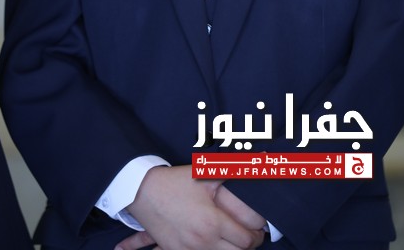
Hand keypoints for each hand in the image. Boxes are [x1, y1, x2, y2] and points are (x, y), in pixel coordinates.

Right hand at [120, 165, 264, 249]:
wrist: (144, 192)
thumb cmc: (176, 182)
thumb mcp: (205, 174)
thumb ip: (233, 170)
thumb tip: (259, 163)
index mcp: (213, 222)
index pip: (247, 239)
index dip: (257, 234)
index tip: (258, 228)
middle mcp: (203, 242)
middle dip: (248, 246)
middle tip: (249, 235)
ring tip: (233, 240)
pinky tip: (214, 244)